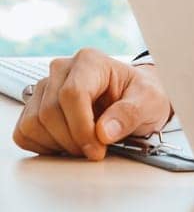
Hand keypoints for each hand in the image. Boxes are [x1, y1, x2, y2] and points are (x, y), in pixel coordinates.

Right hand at [11, 48, 173, 159]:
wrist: (136, 100)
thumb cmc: (142, 96)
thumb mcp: (150, 102)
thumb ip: (130, 114)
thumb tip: (104, 131)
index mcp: (90, 62)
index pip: (72, 95)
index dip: (82, 128)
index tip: (98, 148)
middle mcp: (62, 70)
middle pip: (50, 113)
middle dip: (73, 140)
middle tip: (96, 150)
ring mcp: (45, 88)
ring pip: (33, 124)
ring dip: (59, 144)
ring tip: (85, 144)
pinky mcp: (35, 107)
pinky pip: (24, 133)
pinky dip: (45, 146)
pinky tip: (68, 143)